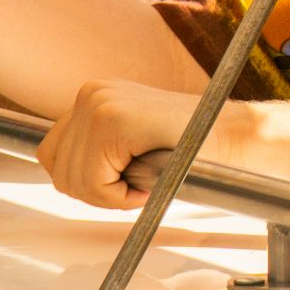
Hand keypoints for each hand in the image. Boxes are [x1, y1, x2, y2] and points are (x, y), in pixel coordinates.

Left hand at [41, 78, 209, 210]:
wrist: (237, 138)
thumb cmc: (191, 150)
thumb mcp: (130, 146)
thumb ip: (95, 151)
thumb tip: (59, 173)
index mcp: (94, 96)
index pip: (51, 154)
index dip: (85, 181)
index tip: (123, 180)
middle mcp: (91, 93)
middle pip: (56, 169)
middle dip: (95, 191)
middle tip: (136, 185)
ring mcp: (99, 103)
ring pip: (73, 179)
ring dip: (109, 195)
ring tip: (144, 181)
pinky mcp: (112, 119)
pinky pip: (92, 181)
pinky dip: (117, 196)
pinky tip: (147, 182)